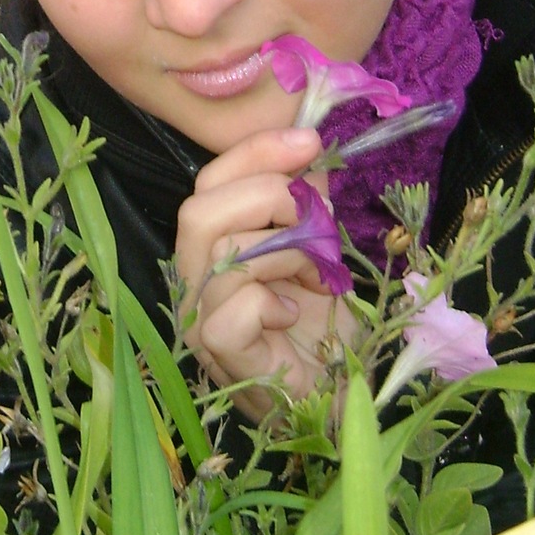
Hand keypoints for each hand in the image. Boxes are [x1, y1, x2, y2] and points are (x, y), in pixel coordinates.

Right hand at [176, 126, 355, 418]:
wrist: (340, 394)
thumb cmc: (324, 325)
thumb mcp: (321, 247)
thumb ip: (307, 200)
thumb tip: (307, 150)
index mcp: (212, 247)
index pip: (209, 182)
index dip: (256, 152)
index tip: (310, 141)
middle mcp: (194, 280)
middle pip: (200, 210)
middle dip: (270, 198)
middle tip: (317, 224)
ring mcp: (200, 320)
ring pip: (224, 253)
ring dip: (290, 252)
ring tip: (319, 277)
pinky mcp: (222, 355)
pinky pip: (232, 308)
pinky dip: (272, 301)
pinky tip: (294, 313)